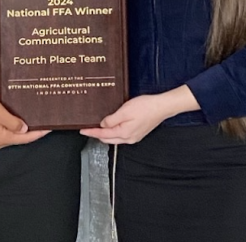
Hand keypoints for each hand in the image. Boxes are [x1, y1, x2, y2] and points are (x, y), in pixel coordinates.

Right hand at [0, 82, 50, 149]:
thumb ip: (12, 122)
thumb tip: (25, 129)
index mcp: (1, 138)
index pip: (25, 138)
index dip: (39, 133)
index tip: (50, 127)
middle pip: (21, 138)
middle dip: (34, 131)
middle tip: (46, 121)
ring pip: (15, 135)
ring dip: (26, 129)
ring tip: (37, 120)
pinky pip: (9, 132)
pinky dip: (17, 127)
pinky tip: (22, 120)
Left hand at [81, 87, 196, 143]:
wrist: (162, 106)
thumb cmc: (146, 107)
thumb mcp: (125, 110)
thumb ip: (112, 119)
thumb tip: (103, 125)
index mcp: (124, 133)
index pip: (103, 135)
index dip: (91, 132)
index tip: (82, 130)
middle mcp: (129, 138)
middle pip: (108, 139)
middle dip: (97, 135)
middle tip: (88, 128)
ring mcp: (134, 137)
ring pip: (115, 138)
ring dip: (106, 134)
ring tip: (99, 126)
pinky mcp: (138, 133)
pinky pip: (122, 135)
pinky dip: (114, 132)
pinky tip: (113, 125)